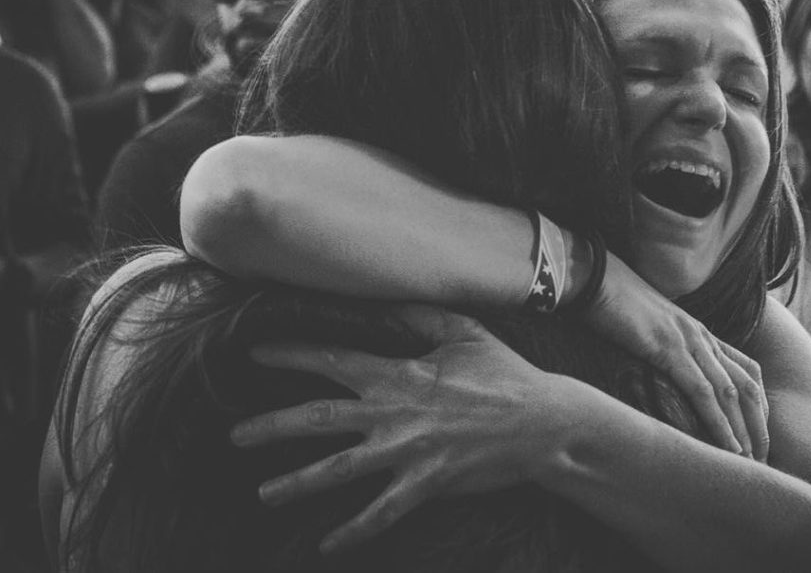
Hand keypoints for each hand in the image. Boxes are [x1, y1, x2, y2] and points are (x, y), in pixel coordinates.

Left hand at [231, 304, 576, 552]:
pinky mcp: (426, 483)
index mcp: (398, 372)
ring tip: (263, 493)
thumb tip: (380, 300)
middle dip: (271, 427)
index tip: (254, 352)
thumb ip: (416, 315)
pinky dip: (353, 531)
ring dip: (297, 482)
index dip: (289, 354)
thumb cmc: (503, 372)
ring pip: (338, 469)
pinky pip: (380, 512)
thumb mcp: (461, 331)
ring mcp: (407, 451)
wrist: (541, 422)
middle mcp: (393, 412)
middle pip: (318, 418)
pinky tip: (328, 545)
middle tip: (234, 436)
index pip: (331, 359)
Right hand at [582, 252, 768, 460]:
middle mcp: (702, 337)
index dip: (758, 405)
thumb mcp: (647, 329)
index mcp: (699, 332)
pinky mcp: (669, 349)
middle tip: (763, 460)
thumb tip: (660, 374)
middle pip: (748, 386)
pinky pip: (702, 391)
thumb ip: (662, 349)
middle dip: (759, 426)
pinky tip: (726, 446)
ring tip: (751, 461)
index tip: (757, 435)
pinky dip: (718, 422)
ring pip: (731, 393)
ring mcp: (688, 341)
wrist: (595, 279)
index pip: (746, 370)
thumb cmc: (612, 303)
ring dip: (744, 431)